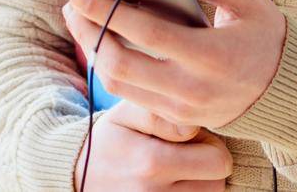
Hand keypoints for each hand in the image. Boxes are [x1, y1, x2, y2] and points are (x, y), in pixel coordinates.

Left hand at [62, 0, 286, 129]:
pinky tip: (103, 40)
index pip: (147, 34)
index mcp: (213, 57)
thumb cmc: (265, 34)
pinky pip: (131, 94)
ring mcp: (182, 110)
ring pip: (119, 84)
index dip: (108, 10)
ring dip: (93, 49)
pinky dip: (111, 66)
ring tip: (80, 18)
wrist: (286, 90)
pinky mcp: (175, 118)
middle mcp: (193, 89)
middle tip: (72, 2)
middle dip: (88, 31)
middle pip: (121, 64)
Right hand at [72, 98, 231, 190]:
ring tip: (177, 169)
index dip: (208, 143)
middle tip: (185, 153)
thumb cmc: (110, 141)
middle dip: (208, 165)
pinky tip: (173, 183)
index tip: (188, 137)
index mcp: (151, 163)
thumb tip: (192, 125)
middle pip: (218, 184)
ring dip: (200, 182)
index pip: (218, 160)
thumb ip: (158, 112)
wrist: (78, 177)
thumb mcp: (126, 114)